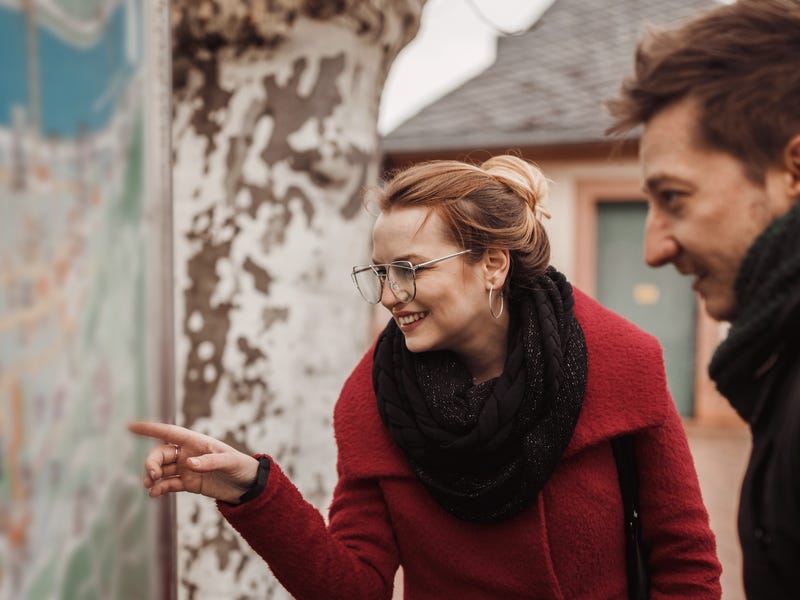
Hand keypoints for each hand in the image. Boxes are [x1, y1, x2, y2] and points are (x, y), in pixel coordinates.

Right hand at [128, 421, 259, 503]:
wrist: (248, 486)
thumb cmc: (241, 467)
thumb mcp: (229, 463)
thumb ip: (210, 462)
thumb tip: (188, 463)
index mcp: (197, 442)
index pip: (169, 432)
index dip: (150, 429)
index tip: (131, 426)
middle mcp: (188, 453)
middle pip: (161, 453)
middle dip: (151, 463)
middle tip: (151, 476)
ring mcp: (187, 468)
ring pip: (161, 469)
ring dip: (152, 476)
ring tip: (151, 487)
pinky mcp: (188, 483)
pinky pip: (168, 484)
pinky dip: (159, 488)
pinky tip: (154, 494)